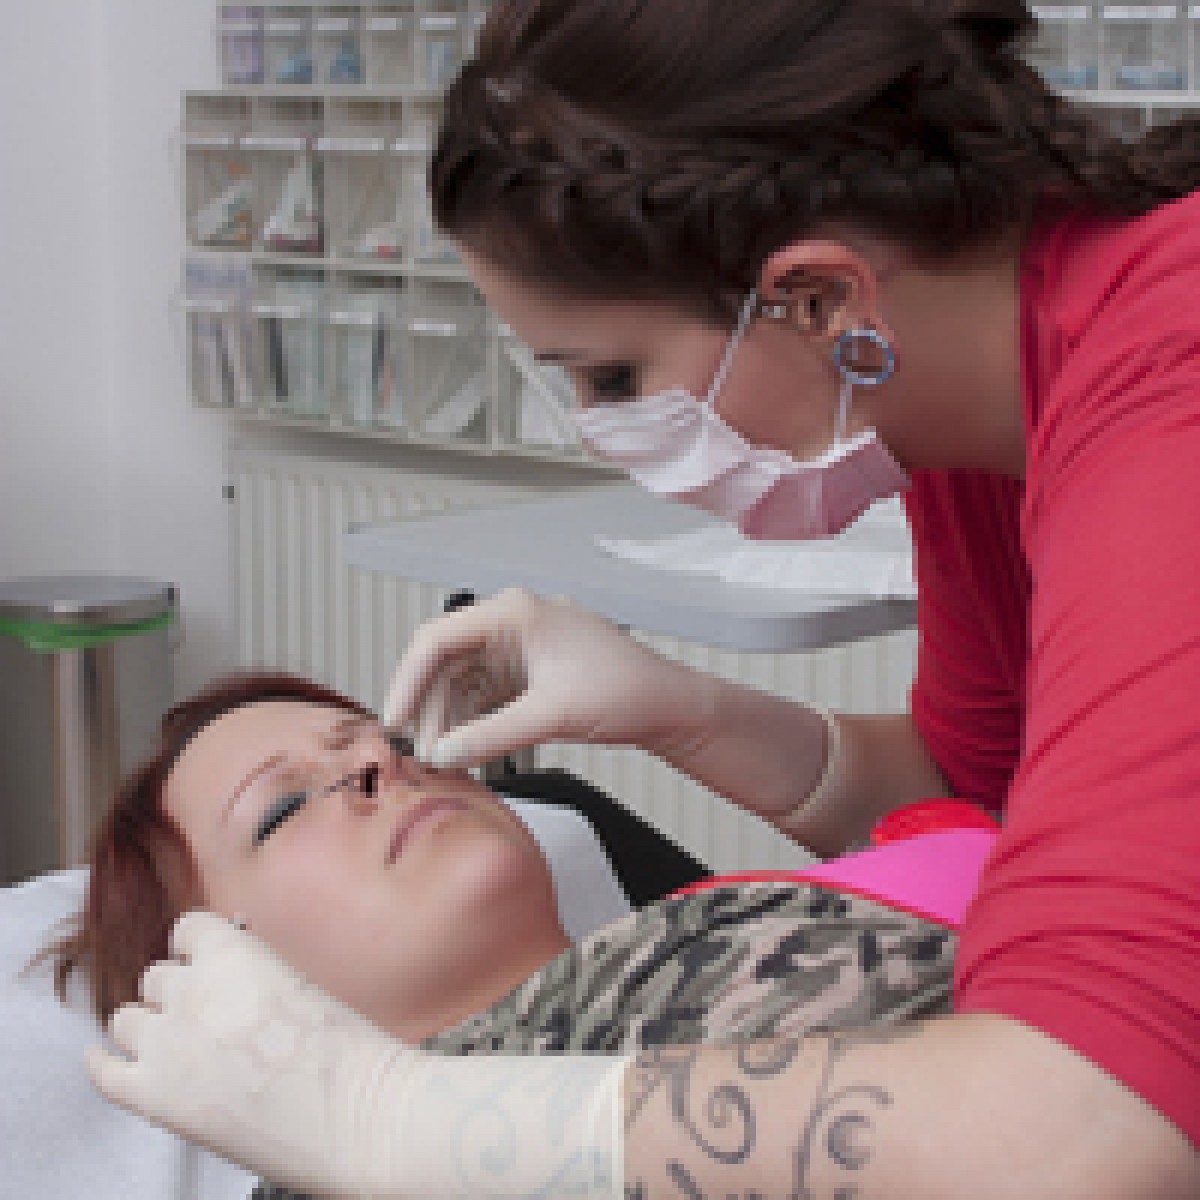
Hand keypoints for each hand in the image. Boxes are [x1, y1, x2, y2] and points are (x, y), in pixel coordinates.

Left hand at [86, 911, 411, 1195]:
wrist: (351, 1110)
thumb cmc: (340, 1051)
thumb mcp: (299, 983)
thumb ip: (251, 974)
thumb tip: (228, 981)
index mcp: (229, 952)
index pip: (187, 930)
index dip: (197, 949)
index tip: (205, 964)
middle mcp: (189, 990)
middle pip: (157, 977)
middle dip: (177, 994)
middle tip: (204, 1018)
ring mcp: (165, 1044)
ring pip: (126, 1018)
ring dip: (148, 1027)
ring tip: (174, 1046)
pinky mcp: (152, 1096)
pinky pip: (103, 1072)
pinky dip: (102, 1063)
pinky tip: (104, 1059)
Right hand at [382, 588, 715, 768]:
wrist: (669, 706)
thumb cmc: (626, 692)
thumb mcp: (552, 716)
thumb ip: (490, 736)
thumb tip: (441, 755)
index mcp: (515, 613)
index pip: (437, 639)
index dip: (407, 682)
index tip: (394, 722)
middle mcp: (512, 622)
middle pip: (445, 663)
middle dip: (432, 710)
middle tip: (426, 756)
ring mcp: (520, 647)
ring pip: (462, 681)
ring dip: (451, 720)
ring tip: (448, 761)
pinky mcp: (528, 672)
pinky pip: (484, 693)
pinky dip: (472, 722)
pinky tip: (467, 751)